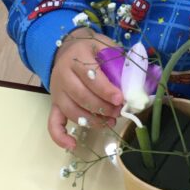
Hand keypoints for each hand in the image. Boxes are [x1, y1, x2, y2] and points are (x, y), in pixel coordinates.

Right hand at [48, 29, 123, 149]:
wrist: (67, 48)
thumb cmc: (90, 48)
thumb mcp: (104, 44)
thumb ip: (117, 58)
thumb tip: (136, 76)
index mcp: (77, 57)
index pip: (90, 76)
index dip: (106, 90)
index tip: (120, 99)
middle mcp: (63, 75)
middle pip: (81, 96)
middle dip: (102, 107)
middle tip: (118, 111)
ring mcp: (57, 91)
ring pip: (72, 111)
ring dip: (93, 121)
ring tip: (110, 121)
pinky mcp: (54, 104)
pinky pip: (53, 123)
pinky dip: (60, 137)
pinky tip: (72, 145)